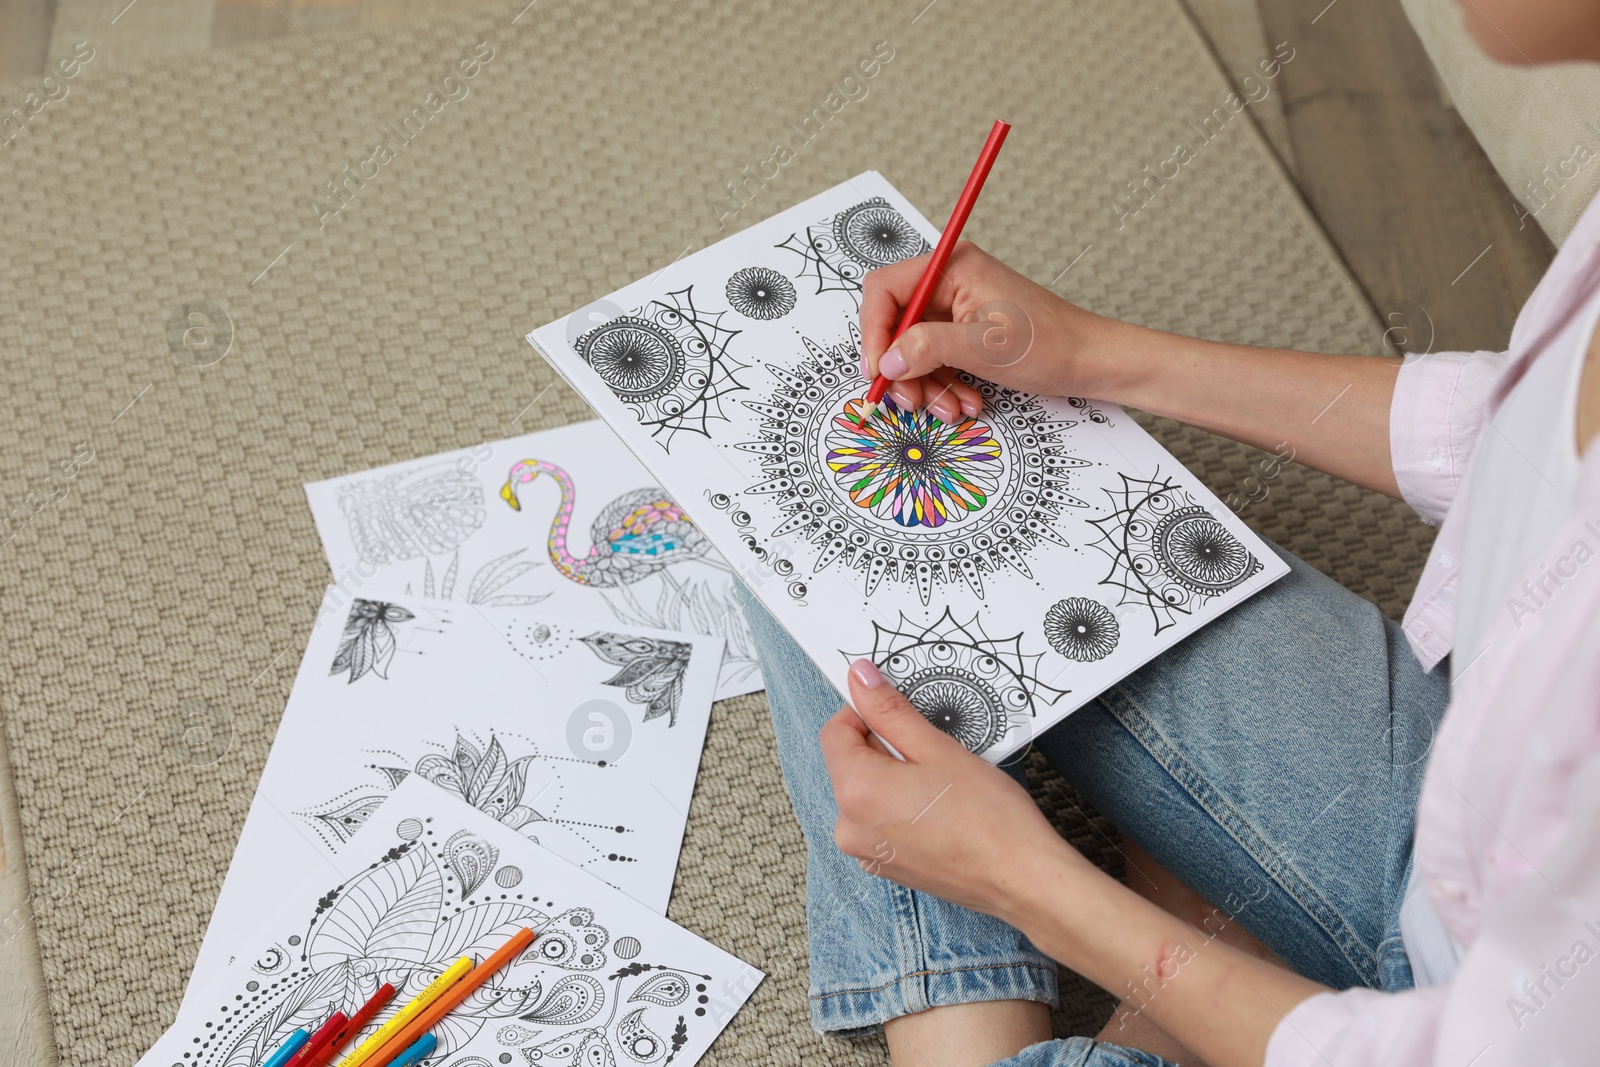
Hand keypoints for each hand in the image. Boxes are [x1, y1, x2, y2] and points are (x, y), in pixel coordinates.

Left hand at [820, 659, 1084, 920]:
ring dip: (895, 775)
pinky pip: (881, 820)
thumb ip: (890, 711)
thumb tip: (860, 679)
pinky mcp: (887, 866)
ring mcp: (868, 852)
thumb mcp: (937, 748)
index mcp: (855, 792)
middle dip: (884, 745)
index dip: (862, 711)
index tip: (893, 704)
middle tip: (931, 743)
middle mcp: (849, 827)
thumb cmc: (988, 817)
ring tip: (942, 779)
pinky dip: (902, 805)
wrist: (1022, 880)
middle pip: (851, 763)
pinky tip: (941, 806)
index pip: (835, 733)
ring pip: (868, 792)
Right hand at [859, 242, 1119, 421]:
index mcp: (951, 268)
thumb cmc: (1051, 344)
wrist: (1090, 363)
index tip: (878, 370)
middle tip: (912, 399)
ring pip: (912, 350)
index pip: (885, 290)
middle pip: (895, 324)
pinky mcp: (964, 333)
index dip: (873, 331)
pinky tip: (965, 401)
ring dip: (925, 385)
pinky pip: (934, 361)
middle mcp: (949, 283)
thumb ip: (928, 348)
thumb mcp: (983, 347)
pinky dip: (943, 386)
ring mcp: (956, 309)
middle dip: (902, 368)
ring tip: (952, 407)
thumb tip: (886, 361)